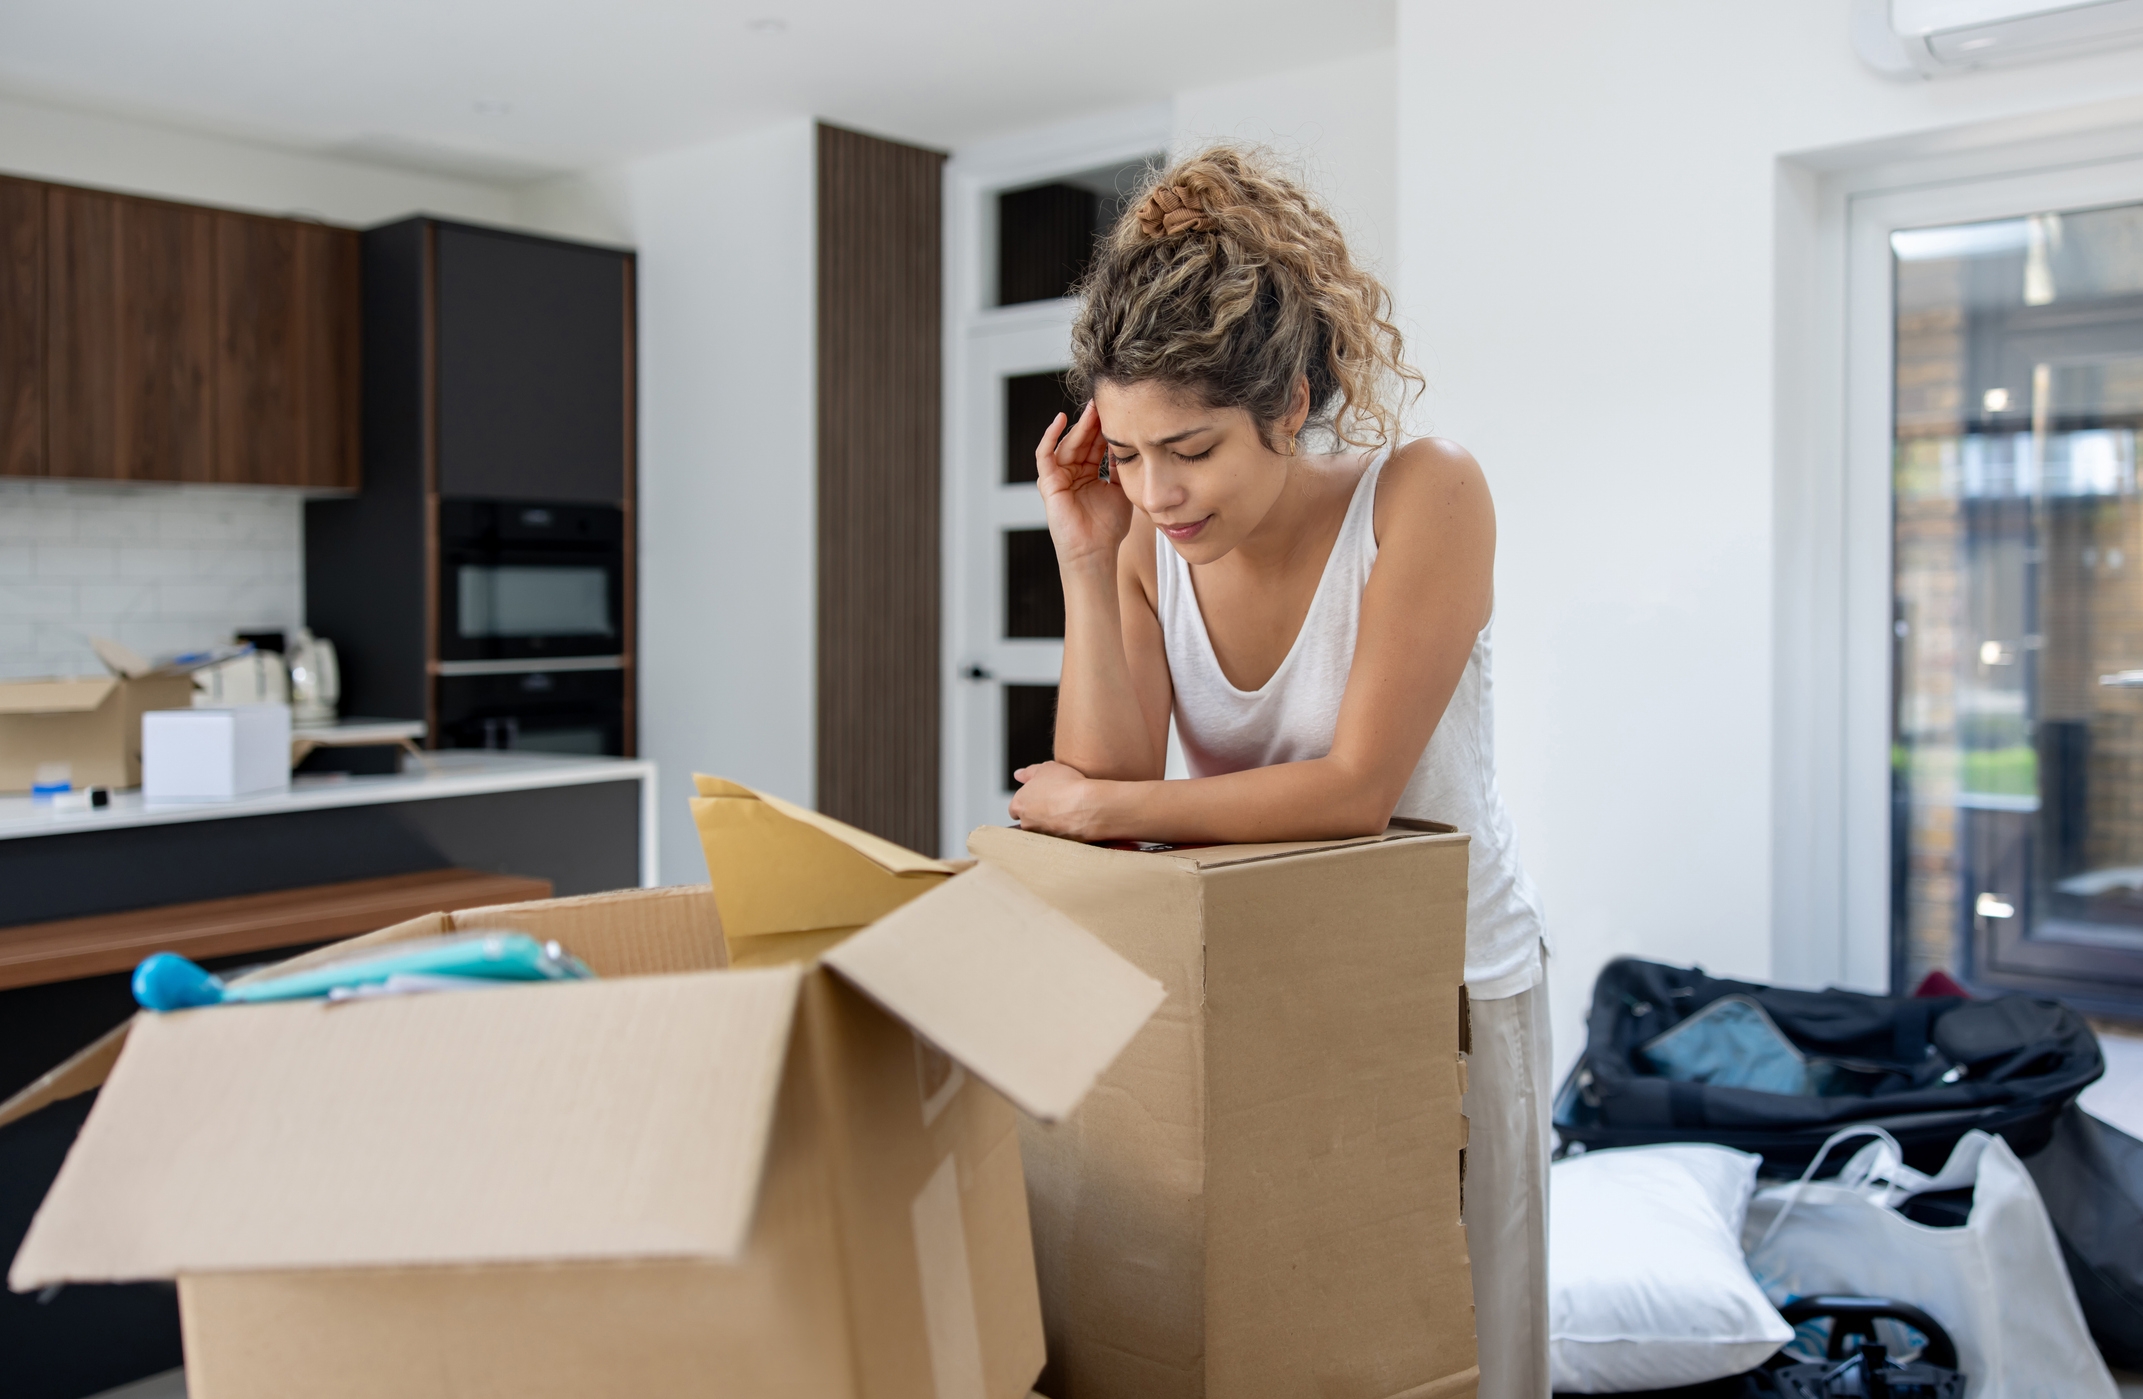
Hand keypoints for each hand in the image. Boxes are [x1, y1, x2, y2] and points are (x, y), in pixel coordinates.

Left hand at [1008, 759, 1109, 840]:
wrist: (1087, 805)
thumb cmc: (1066, 785)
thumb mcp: (1046, 768)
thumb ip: (1028, 772)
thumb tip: (1019, 775)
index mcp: (1018, 805)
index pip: (1015, 808)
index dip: (1027, 801)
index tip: (1040, 796)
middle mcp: (1026, 823)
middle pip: (1027, 820)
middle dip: (1037, 813)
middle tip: (1054, 802)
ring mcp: (1041, 835)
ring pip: (1042, 830)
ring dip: (1051, 822)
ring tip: (1067, 810)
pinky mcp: (1056, 844)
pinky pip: (1057, 838)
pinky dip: (1063, 830)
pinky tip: (1073, 820)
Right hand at [1036, 401, 1131, 569]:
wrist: (1095, 552)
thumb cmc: (1108, 528)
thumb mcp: (1121, 490)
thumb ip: (1121, 467)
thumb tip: (1125, 441)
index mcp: (1089, 475)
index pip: (1096, 445)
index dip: (1105, 429)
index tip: (1119, 412)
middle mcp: (1072, 473)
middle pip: (1082, 441)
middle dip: (1093, 422)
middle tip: (1104, 402)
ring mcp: (1059, 477)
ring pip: (1067, 444)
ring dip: (1079, 426)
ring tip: (1092, 410)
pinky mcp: (1048, 483)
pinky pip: (1045, 455)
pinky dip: (1050, 436)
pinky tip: (1061, 421)